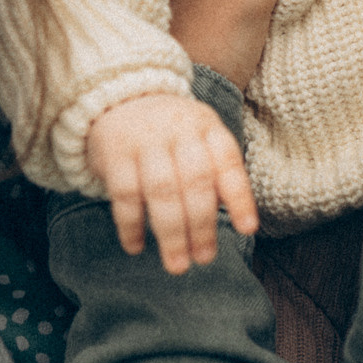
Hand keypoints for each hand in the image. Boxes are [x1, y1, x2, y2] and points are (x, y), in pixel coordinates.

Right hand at [86, 93, 257, 272]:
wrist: (119, 97)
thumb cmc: (171, 131)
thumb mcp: (199, 136)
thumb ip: (215, 171)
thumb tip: (235, 221)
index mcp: (206, 126)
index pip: (227, 161)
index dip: (240, 196)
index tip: (248, 229)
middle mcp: (178, 129)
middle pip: (195, 181)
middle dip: (202, 225)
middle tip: (204, 258)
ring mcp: (145, 139)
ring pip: (162, 189)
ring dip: (171, 233)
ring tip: (177, 265)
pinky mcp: (114, 151)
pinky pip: (124, 193)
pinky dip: (130, 225)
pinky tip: (136, 247)